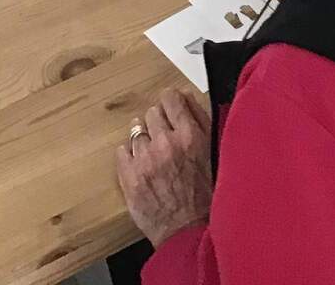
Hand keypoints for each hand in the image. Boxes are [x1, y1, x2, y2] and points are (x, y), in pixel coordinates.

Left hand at [116, 89, 212, 247]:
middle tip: (164, 137)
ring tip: (152, 154)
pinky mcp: (129, 177)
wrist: (187, 235)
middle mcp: (165, 143)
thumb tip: (187, 100)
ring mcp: (144, 160)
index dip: (171, 102)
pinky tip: (140, 166)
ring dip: (144, 139)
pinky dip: (129, 156)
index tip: (171, 108)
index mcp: (190, 137)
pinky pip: (121, 150)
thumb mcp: (214, 156)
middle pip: (151, 113)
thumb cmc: (206, 199)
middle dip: (158, 122)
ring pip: (136, 131)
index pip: (171, 98)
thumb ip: (201, 123)